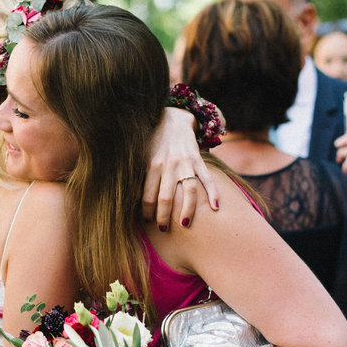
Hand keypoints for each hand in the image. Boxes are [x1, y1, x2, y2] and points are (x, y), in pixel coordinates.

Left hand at [142, 107, 220, 230]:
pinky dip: (213, 192)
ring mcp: (185, 162)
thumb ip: (138, 175)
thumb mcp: (141, 155)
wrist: (172, 118)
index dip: (146, 212)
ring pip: (188, 191)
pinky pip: (207, 178)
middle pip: (166, 198)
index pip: (147, 196)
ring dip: (187, 210)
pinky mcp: (198, 159)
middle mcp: (168, 165)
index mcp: (151, 165)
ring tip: (185, 224)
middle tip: (164, 229)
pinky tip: (216, 207)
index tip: (147, 221)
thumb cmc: (153, 141)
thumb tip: (131, 198)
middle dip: (164, 217)